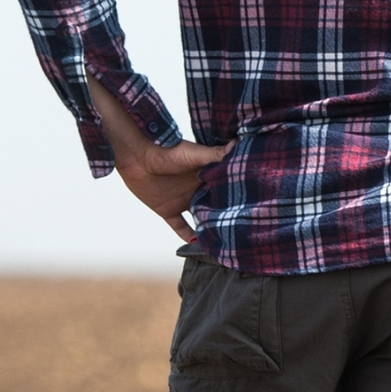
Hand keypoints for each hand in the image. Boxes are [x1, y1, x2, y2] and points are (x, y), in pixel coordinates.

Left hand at [89, 80, 229, 241]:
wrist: (136, 155)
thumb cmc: (166, 149)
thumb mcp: (195, 154)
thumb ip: (216, 154)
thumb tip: (238, 144)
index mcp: (208, 175)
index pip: (227, 189)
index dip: (239, 199)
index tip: (254, 209)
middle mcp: (198, 189)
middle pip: (216, 206)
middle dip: (227, 217)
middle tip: (245, 233)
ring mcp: (184, 200)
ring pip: (201, 219)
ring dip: (210, 230)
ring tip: (226, 243)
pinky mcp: (168, 210)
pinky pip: (180, 227)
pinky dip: (188, 238)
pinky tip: (198, 247)